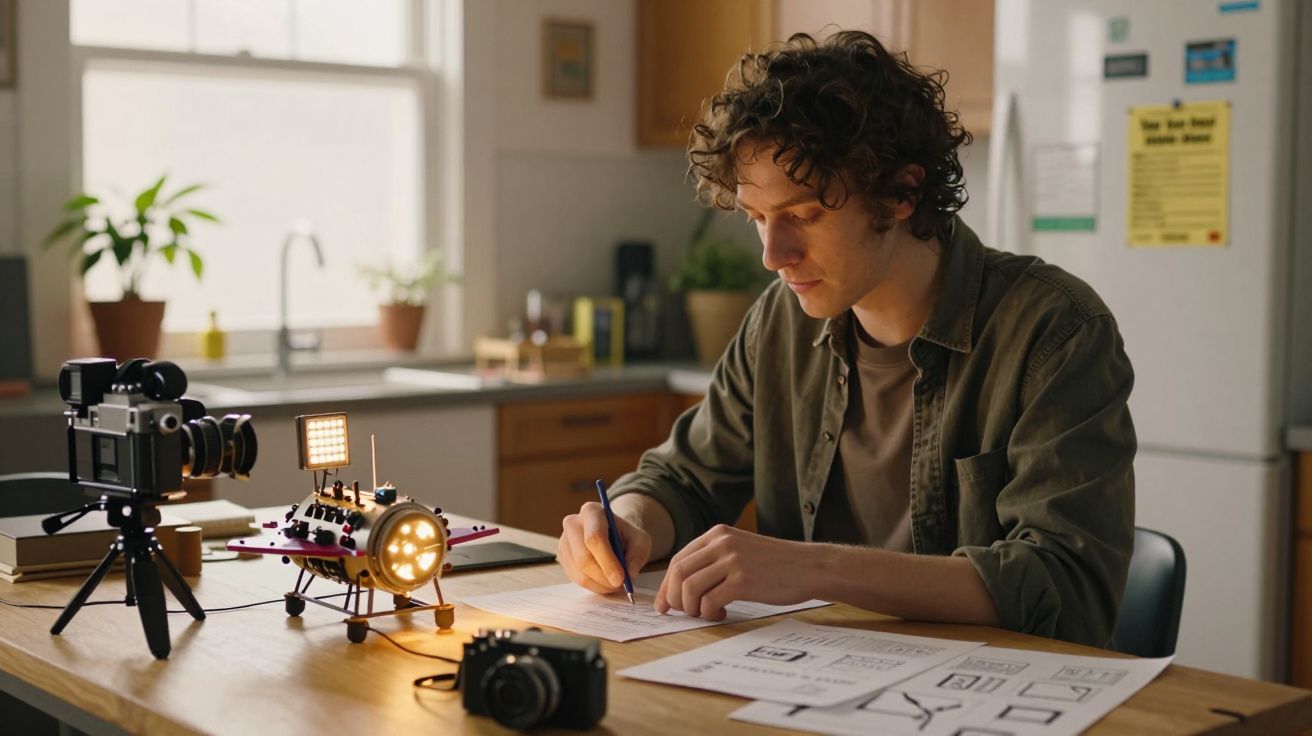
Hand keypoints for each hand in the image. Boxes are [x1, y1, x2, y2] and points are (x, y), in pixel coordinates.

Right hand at [558, 501, 651, 594]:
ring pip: (579, 572)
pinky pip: (575, 578)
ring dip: (600, 584)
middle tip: (620, 586)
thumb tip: (629, 574)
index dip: (607, 561)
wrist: (613, 535)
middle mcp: (573, 523)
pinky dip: (593, 586)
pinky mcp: (562, 557)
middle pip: (583, 557)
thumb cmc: (626, 536)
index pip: (595, 538)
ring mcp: (564, 541)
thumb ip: (637, 556)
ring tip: (616, 585)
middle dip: (603, 577)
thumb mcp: (641, 541)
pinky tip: (605, 582)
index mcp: (592, 511)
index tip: (621, 579)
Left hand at [656, 525, 813, 619]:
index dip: (666, 585)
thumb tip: (682, 585)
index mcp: (718, 534)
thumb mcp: (741, 550)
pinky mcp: (743, 580)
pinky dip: (709, 612)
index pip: (678, 560)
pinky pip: (709, 601)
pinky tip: (722, 613)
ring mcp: (732, 561)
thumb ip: (714, 560)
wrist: (809, 567)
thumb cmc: (776, 564)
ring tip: (707, 613)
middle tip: (683, 613)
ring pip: (689, 588)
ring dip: (692, 608)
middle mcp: (722, 543)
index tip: (664, 604)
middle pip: (678, 574)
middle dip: (674, 598)